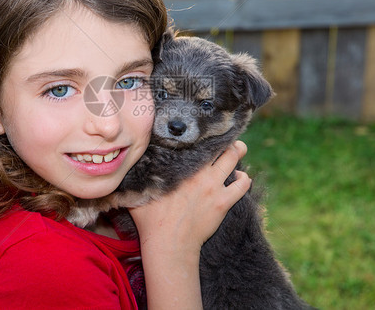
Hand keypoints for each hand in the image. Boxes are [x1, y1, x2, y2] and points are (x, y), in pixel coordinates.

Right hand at [129, 140, 249, 253]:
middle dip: (224, 138)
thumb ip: (137, 173)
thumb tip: (131, 160)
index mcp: (180, 165)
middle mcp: (199, 171)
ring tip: (238, 149)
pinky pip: (242, 185)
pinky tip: (240, 178)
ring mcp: (213, 186)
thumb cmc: (150, 219)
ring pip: (233, 158)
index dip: (203, 133)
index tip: (204, 131)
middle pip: (218, 144)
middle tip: (225, 138)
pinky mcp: (223, 202)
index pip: (196, 140)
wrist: (168, 243)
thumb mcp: (138, 190)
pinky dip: (244, 179)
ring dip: (237, 152)